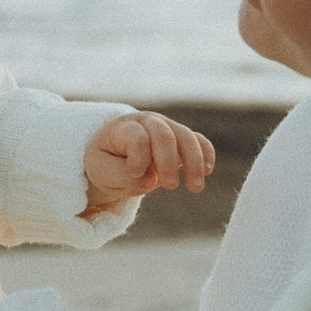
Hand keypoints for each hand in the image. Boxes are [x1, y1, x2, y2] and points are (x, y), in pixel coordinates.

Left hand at [83, 111, 216, 212]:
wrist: (112, 154)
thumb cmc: (105, 163)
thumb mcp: (102, 173)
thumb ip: (122, 177)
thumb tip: (151, 180)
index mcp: (123, 128)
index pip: (137, 138)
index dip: (138, 158)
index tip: (133, 173)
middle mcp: (147, 122)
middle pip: (164, 134)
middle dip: (169, 161)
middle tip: (170, 186)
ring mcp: (166, 127)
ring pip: (186, 137)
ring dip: (194, 162)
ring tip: (196, 187)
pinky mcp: (179, 138)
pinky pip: (198, 140)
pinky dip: (206, 153)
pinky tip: (207, 170)